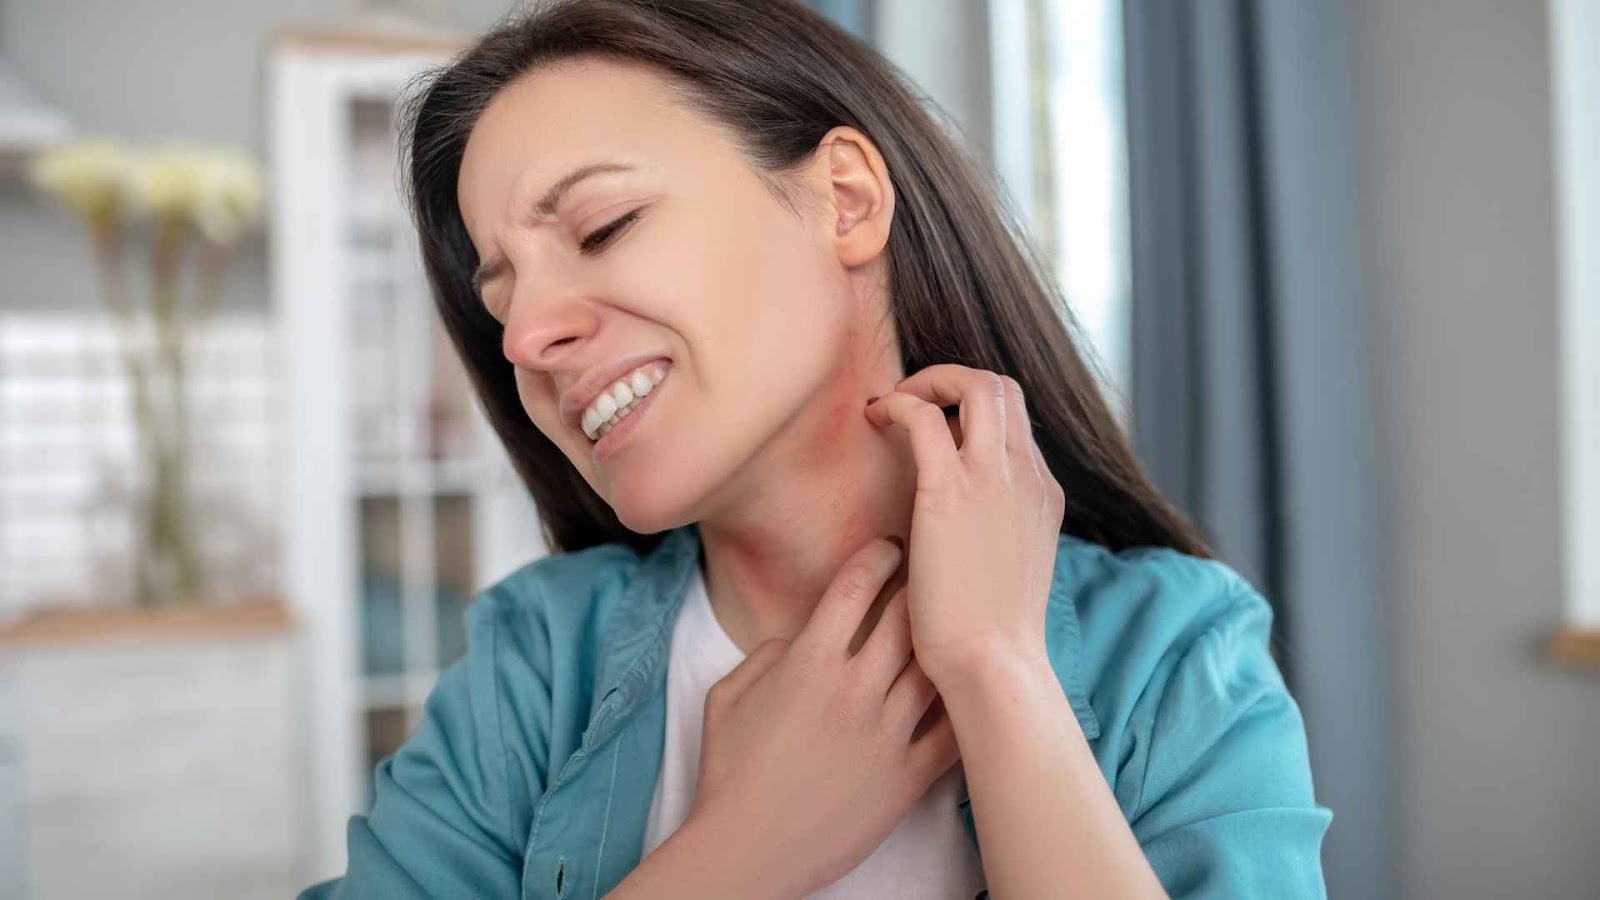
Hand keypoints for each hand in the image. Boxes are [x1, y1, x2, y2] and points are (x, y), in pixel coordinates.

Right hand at [687, 537, 961, 898]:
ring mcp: (887, 734)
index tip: (890, 549)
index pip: (855, 588)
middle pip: (908, 617)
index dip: (877, 558)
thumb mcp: (725, 698)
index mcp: (809, 663)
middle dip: (924, 586)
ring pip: (936, 666)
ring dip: (947, 641)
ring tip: (957, 626)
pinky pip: (951, 731)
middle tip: (936, 573)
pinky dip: (963, 706)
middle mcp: (855, 689)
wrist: (748, 850)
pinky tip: (969, 690)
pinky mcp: (907, 777)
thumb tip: (797, 639)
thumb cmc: (729, 774)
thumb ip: (764, 655)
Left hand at [864, 364, 1065, 685]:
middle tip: (914, 401)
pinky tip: (875, 418)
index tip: (937, 428)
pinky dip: (899, 403)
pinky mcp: (951, 489)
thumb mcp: (1008, 569)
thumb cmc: (990, 635)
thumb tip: (959, 525)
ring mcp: (995, 478)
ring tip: (894, 403)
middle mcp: (1027, 476)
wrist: (994, 664)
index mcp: (1042, 495)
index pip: (1016, 423)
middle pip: (1004, 388)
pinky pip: (925, 416)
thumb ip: (994, 534)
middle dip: (955, 379)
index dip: (973, 412)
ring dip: (931, 380)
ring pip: (978, 384)